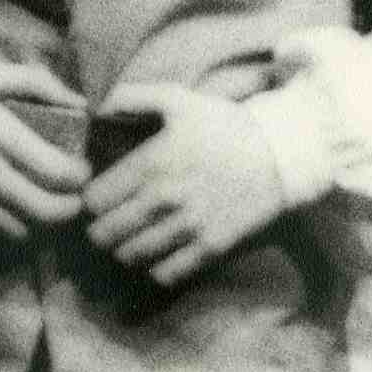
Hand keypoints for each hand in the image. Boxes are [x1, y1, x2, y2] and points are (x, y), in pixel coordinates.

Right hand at [0, 56, 88, 236]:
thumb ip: (37, 82)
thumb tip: (81, 103)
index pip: (56, 172)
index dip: (81, 177)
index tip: (81, 169)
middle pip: (44, 214)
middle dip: (71, 209)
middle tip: (73, 197)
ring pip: (17, 235)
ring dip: (41, 227)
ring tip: (45, 209)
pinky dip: (5, 234)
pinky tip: (10, 215)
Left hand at [85, 83, 288, 288]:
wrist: (281, 154)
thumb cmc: (226, 125)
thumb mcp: (178, 98)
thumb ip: (131, 97)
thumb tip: (94, 106)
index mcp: (151, 163)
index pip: (94, 199)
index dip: (90, 200)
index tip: (98, 198)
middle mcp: (164, 199)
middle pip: (105, 233)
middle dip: (100, 230)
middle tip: (106, 224)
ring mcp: (188, 227)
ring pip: (131, 256)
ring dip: (124, 250)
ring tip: (128, 241)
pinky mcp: (211, 247)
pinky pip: (167, 274)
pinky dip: (156, 270)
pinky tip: (159, 256)